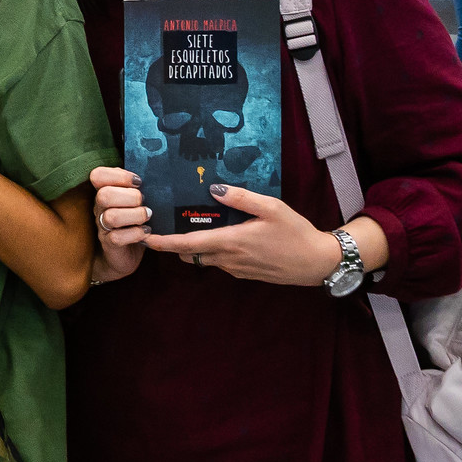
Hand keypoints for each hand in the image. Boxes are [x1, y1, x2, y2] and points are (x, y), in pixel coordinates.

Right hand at [88, 166, 148, 283]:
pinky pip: (117, 238)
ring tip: (147, 217)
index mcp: (104, 191)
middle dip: (130, 197)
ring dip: (135, 216)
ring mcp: (102, 226)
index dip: (119, 176)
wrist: (125, 254)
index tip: (138, 182)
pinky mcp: (109, 244)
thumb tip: (153, 169)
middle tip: (144, 203)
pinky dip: (135, 234)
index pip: (97, 175)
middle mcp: (99, 208)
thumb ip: (136, 186)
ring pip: (111, 217)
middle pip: (104, 195)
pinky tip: (146, 232)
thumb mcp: (134, 201)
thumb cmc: (133, 221)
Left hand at [142, 183, 343, 285]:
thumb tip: (213, 188)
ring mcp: (236, 269)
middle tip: (159, 227)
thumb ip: (241, 198)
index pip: (187, 244)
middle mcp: (228, 259)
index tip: (144, 238)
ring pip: (204, 258)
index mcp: (230, 242)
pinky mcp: (244, 273)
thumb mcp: (271, 208)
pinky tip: (217, 235)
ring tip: (187, 226)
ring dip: (192, 247)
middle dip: (172, 244)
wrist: (317, 263)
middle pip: (190, 253)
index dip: (163, 242)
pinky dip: (210, 251)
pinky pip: (219, 262)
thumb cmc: (295, 233)